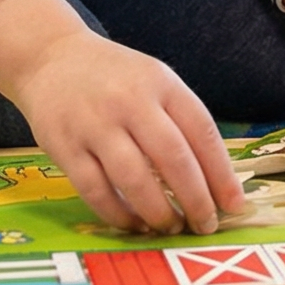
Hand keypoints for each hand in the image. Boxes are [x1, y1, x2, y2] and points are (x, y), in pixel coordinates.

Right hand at [0, 0, 244, 234]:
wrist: (50, 57)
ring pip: (134, 180)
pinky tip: (133, 224)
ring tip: (171, 227)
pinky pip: (95, 190)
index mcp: (160, 83)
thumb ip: (181, 122)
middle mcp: (129, 101)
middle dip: (195, 200)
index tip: (235, 205)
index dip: (222, 173)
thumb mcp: (154, 81)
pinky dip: (118, 214)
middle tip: (205, 225)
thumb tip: (215, 182)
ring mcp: (94, 124)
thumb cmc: (114, 77)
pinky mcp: (64, 145)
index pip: (201, 131)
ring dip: (158, 212)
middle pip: (172, 158)